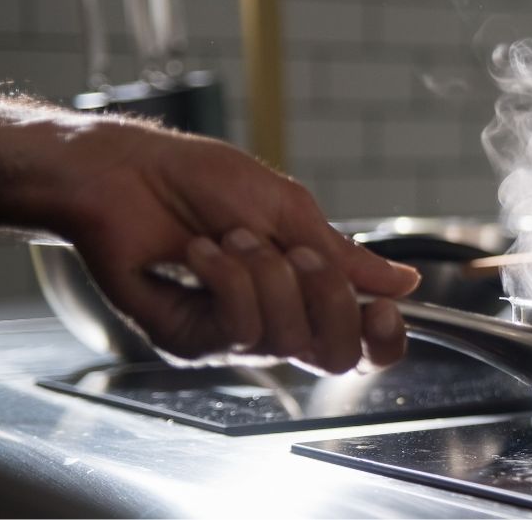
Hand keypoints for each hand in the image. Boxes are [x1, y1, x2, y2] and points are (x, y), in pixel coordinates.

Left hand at [0, 106, 419, 372]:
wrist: (126, 174)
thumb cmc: (201, 181)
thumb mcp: (291, 210)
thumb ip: (346, 257)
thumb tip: (405, 281)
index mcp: (309, 292)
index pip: (363, 344)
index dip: (383, 339)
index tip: (382, 307)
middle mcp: (277, 323)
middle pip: (336, 357)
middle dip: (328, 298)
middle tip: (300, 254)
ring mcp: (233, 337)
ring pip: (286, 339)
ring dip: (265, 274)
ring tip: (233, 236)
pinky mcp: (190, 341)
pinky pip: (236, 330)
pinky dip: (227, 279)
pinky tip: (201, 251)